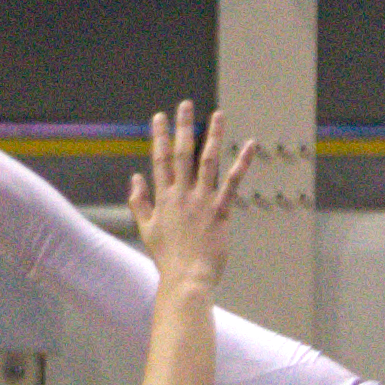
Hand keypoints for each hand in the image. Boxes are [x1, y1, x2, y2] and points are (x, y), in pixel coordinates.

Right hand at [130, 99, 254, 284]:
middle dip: (184, 127)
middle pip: (183, 154)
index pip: (160, 160)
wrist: (185, 280)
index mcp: (163, 198)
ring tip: (218, 114)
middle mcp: (181, 195)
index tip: (160, 117)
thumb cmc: (167, 258)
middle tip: (186, 105)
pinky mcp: (220, 211)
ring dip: (213, 136)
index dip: (160, 137)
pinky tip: (249, 145)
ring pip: (208, 161)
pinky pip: (233, 182)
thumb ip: (139, 202)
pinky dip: (241, 163)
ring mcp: (202, 201)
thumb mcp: (145, 229)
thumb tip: (135, 178)